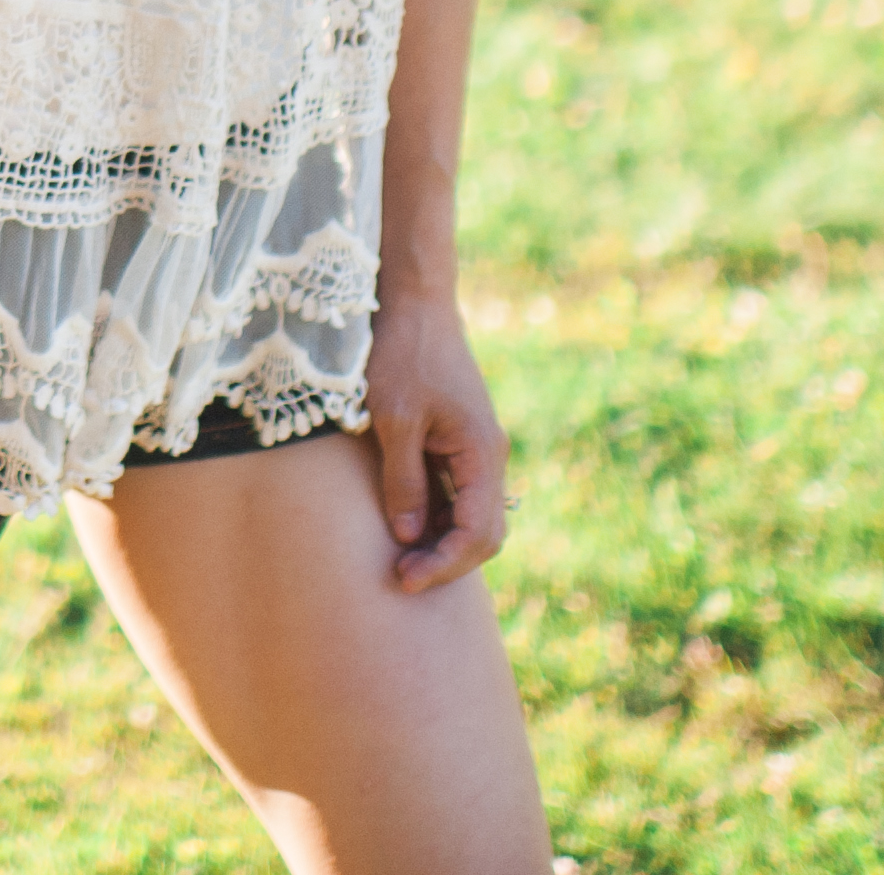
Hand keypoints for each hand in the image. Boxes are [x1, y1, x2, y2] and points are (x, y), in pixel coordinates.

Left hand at [362, 289, 512, 593]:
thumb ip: (403, 480)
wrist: (415, 304)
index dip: (445, 563)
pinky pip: (456, 494)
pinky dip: (435, 517)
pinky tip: (403, 526)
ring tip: (398, 558)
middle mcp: (489, 458)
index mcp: (483, 454)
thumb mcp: (394, 419)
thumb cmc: (403, 355)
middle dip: (446, 561)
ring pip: (470, 516)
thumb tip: (407, 536)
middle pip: (482, 533)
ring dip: (440, 542)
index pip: (479, 533)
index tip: (405, 579)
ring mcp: (475, 451)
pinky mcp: (458, 443)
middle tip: (400, 578)